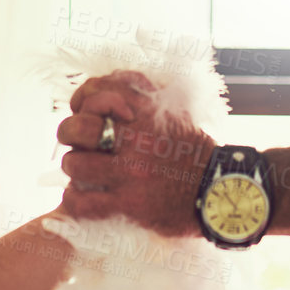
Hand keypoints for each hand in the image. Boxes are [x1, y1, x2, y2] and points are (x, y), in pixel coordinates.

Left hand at [56, 70, 215, 237]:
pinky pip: (82, 201)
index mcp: (147, 114)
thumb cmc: (196, 153)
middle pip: (78, 128)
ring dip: (74, 167)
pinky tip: (80, 196)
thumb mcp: (176, 113)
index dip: (83, 98)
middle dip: (69, 134)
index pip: (98, 92)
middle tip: (77, 143)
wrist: (220, 191)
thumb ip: (147, 97)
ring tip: (81, 171)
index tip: (84, 109)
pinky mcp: (129, 204)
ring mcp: (130, 173)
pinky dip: (74, 199)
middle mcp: (136, 140)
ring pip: (75, 164)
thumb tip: (115, 84)